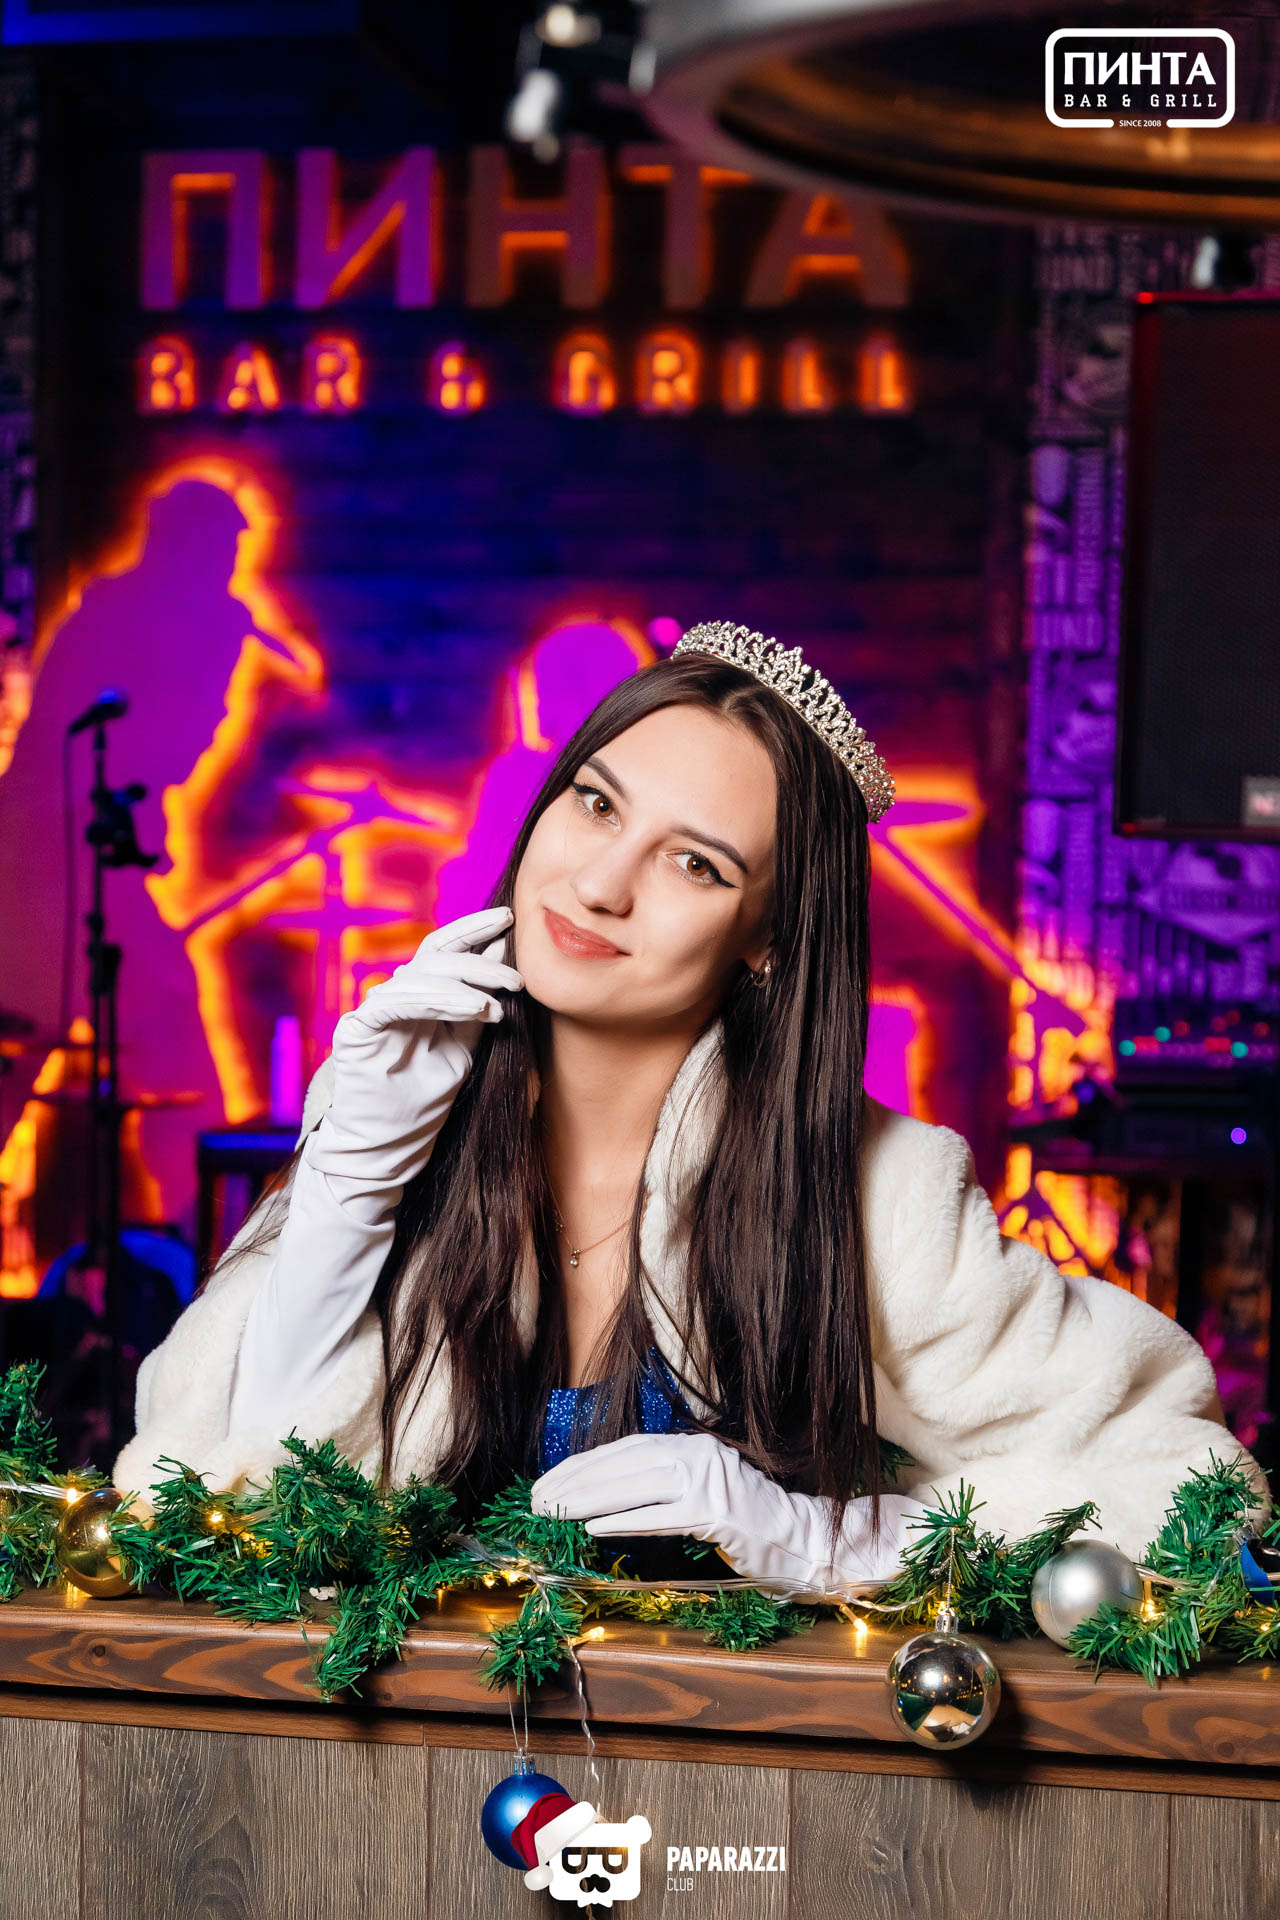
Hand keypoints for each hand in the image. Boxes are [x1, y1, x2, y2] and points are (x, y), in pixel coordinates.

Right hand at [303, 905, 522, 1209]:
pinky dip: (438, 1000)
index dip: (475, 930)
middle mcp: (394, 996)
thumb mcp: (463, 1050)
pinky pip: (397, 1002)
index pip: (446, 950)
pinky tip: (473, 1009)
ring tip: (497, 1003)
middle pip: (436, 956)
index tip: (512, 919)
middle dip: (479, 959)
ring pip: (420, 976)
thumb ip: (478, 1008)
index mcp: (419, 997)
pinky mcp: (357, 1029)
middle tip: (517, 977)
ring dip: (465, 985)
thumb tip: (503, 959)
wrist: (388, 1148)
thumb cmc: (423, 1104)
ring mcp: (373, 1011)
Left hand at [530, 1431, 930, 1599]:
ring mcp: (711, 1481)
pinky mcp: (719, 1513)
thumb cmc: (749, 1523)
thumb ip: (661, 1486)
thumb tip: (602, 1497)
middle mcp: (700, 1454)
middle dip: (574, 1480)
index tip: (545, 1480)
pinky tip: (594, 1528)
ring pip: (636, 1485)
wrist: (806, 1540)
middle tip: (534, 1498)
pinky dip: (626, 1521)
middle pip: (624, 1462)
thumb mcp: (701, 1494)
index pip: (625, 1450)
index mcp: (693, 1444)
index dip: (582, 1464)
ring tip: (551, 1512)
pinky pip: (663, 1516)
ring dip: (588, 1499)